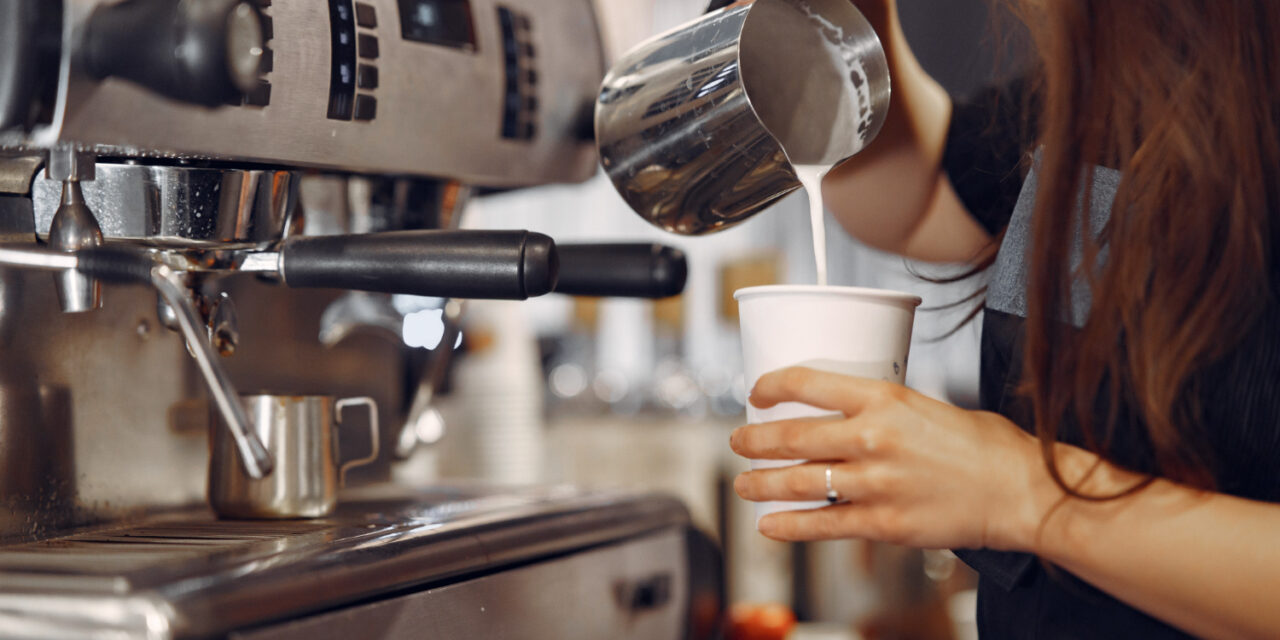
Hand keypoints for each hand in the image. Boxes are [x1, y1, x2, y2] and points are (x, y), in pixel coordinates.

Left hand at [730, 367, 1045, 550]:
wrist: (1021, 491)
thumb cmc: (985, 446)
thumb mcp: (928, 405)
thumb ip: (885, 409)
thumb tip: (848, 414)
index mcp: (885, 398)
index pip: (807, 383)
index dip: (771, 386)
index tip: (757, 391)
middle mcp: (873, 437)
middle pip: (792, 436)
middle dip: (754, 440)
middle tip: (739, 442)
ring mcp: (875, 483)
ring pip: (798, 482)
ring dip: (761, 484)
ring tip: (744, 484)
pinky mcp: (883, 523)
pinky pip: (823, 524)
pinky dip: (789, 526)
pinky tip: (769, 525)